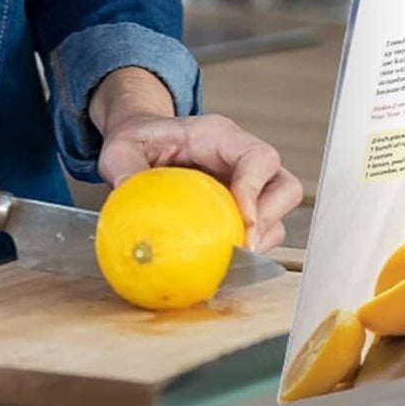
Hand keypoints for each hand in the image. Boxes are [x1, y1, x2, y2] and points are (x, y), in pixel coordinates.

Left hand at [91, 69, 302, 251]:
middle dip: (268, 221)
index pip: (259, 157)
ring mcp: (246, 187)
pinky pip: (259, 235)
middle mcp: (241, 160)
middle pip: (283, 187)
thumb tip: (126, 199)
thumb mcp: (121, 149)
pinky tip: (220, 268)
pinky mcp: (240, 212)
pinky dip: (247, 254)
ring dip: (261, 242)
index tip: (243, 222)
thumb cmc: (137, 141)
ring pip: (278, 215)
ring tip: (231, 263)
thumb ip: (123, 168)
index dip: (256, 189)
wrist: (143, 144)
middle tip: (240, 249)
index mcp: (220, 137)